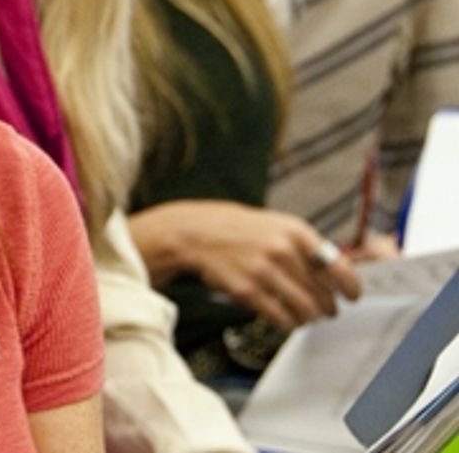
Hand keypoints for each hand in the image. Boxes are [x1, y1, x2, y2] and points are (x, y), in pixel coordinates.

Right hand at [128, 199, 361, 329]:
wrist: (195, 233)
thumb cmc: (239, 229)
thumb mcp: (276, 225)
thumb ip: (306, 245)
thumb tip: (338, 271)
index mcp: (295, 232)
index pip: (338, 267)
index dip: (350, 287)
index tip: (352, 297)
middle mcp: (283, 250)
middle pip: (323, 292)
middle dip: (329, 307)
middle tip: (327, 312)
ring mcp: (264, 271)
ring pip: (305, 309)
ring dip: (310, 318)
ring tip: (307, 318)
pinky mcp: (247, 290)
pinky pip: (280, 317)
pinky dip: (288, 323)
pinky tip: (286, 320)